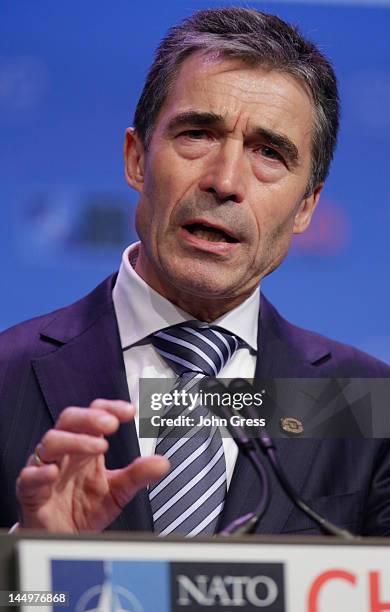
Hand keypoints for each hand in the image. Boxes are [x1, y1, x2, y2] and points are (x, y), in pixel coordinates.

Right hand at [16, 399, 169, 531]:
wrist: (65, 538)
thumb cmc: (85, 509)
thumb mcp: (118, 490)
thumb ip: (138, 475)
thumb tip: (162, 463)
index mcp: (86, 446)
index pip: (94, 415)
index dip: (109, 409)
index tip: (129, 412)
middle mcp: (66, 452)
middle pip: (70, 419)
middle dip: (90, 417)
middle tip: (112, 423)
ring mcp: (47, 468)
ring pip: (51, 441)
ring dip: (75, 440)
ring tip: (98, 446)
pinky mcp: (31, 490)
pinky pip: (29, 476)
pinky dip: (40, 472)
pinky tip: (54, 472)